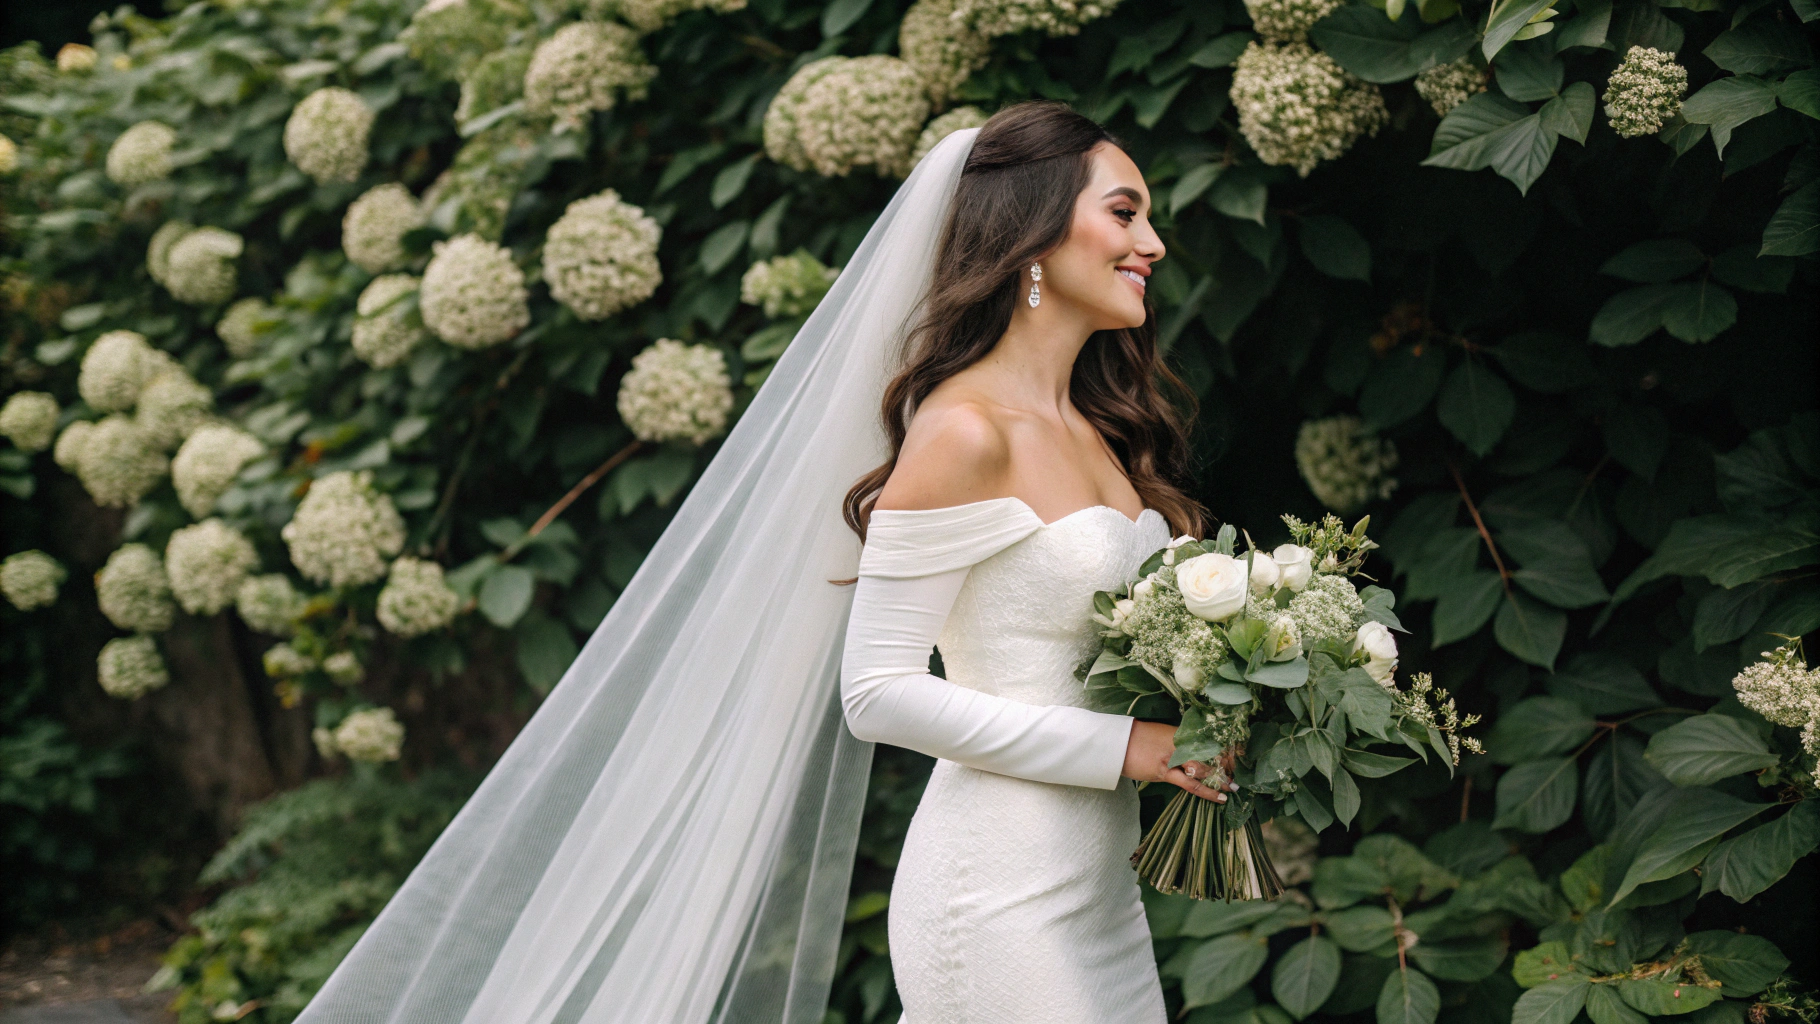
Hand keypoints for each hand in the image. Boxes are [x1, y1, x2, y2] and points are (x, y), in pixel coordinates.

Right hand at [1121, 720, 1238, 802]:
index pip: (1209, 742)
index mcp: (1180, 732)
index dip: (1224, 753)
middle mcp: (1179, 743)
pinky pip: (1190, 784)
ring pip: (1203, 769)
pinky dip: (1206, 791)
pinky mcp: (1164, 772)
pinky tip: (1218, 797)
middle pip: (1209, 755)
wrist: (1116, 743)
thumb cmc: (1136, 738)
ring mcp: (1172, 757)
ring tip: (1233, 788)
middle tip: (1237, 776)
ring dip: (1220, 780)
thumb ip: (1178, 742)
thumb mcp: (1161, 734)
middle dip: (1224, 767)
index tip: (1234, 761)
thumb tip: (1192, 752)